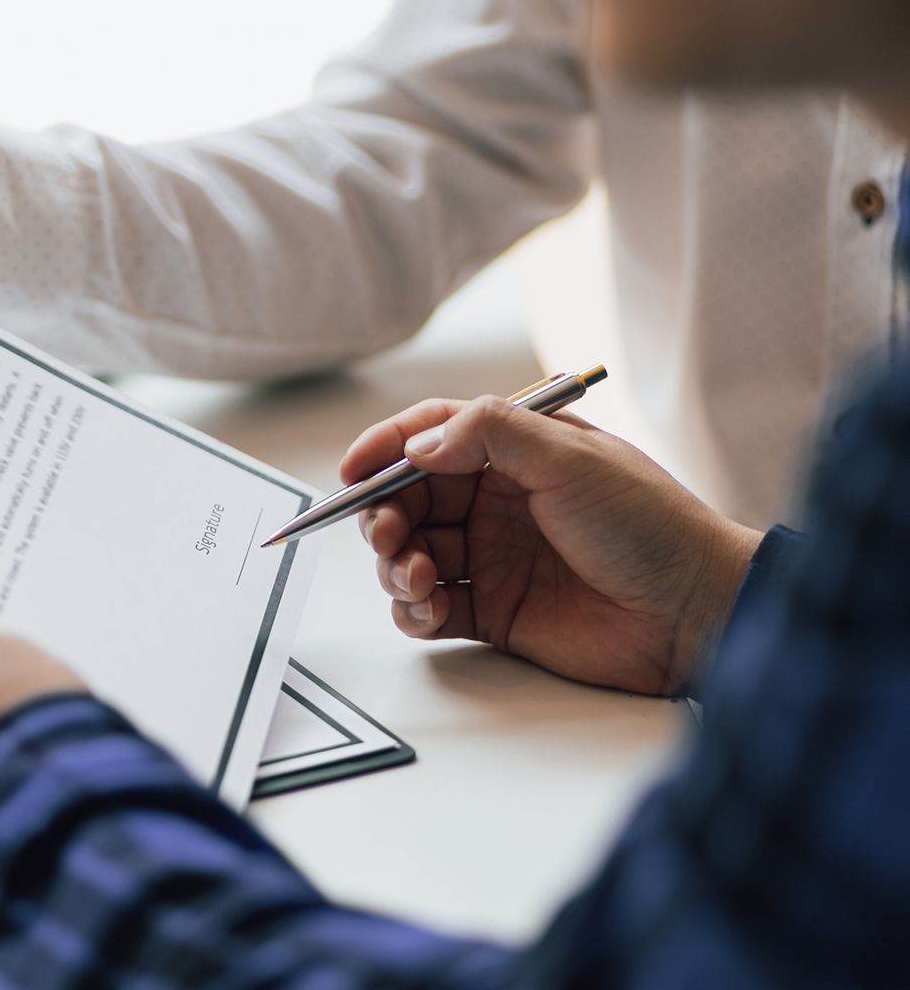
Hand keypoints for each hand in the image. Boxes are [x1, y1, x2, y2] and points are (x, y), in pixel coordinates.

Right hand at [341, 396, 762, 694]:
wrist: (695, 613)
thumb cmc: (651, 526)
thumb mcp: (571, 457)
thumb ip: (489, 434)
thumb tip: (419, 444)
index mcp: (516, 453)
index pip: (432, 436)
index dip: (385, 449)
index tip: (352, 471)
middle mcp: (497, 503)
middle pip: (408, 499)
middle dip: (382, 515)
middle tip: (384, 533)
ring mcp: (493, 558)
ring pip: (409, 554)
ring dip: (395, 564)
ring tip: (418, 577)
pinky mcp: (494, 613)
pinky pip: (428, 608)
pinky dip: (413, 608)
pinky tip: (430, 607)